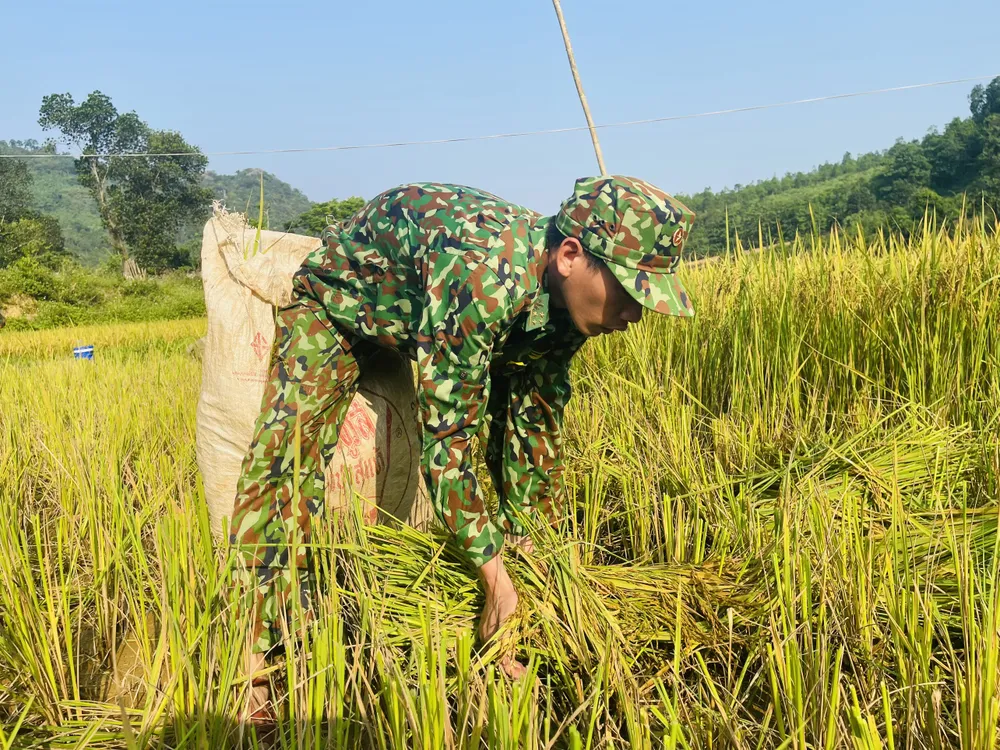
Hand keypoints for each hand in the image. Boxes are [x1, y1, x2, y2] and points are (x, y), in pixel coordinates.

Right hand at [478, 553, 527, 678]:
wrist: (499, 586)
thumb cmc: (505, 603)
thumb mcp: (507, 625)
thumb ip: (505, 644)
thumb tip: (506, 665)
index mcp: (490, 640)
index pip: (501, 663)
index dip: (512, 672)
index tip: (524, 675)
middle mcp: (487, 639)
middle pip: (499, 659)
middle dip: (512, 668)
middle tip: (526, 673)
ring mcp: (489, 632)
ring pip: (499, 652)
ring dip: (510, 660)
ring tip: (522, 666)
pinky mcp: (492, 627)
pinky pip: (499, 644)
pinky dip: (507, 651)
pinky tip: (514, 651)